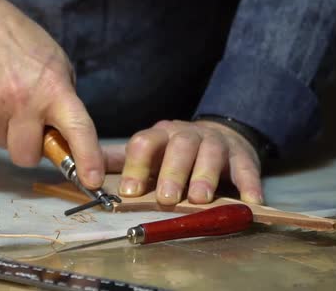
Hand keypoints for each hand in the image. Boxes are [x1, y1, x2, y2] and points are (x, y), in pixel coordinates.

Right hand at [0, 0, 103, 187]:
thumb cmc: (28, 48)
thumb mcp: (60, 67)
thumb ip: (64, 103)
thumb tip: (66, 141)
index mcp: (55, 91)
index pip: (78, 129)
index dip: (86, 158)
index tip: (91, 180)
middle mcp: (24, 101)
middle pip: (26, 156)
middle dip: (29, 149)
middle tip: (30, 127)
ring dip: (5, 132)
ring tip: (7, 102)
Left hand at [105, 120, 262, 204]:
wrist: (221, 135)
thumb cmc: (177, 151)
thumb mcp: (151, 151)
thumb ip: (122, 160)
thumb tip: (85, 170)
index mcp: (161, 134)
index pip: (145, 143)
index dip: (136, 166)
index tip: (129, 191)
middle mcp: (188, 135)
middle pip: (179, 147)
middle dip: (171, 172)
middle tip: (166, 198)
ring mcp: (216, 143)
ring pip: (210, 153)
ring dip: (204, 176)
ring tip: (200, 199)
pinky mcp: (242, 155)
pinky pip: (246, 168)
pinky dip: (249, 184)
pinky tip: (249, 201)